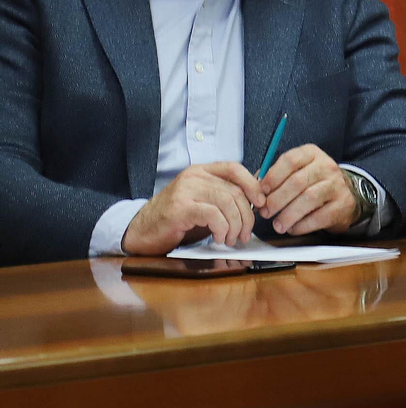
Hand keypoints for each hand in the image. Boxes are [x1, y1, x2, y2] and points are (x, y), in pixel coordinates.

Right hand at [122, 162, 264, 253]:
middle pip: (235, 191)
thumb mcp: (205, 203)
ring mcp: (185, 190)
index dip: (253, 185)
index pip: (235, 168)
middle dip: (246, 216)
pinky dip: (222, 229)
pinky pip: (213, 215)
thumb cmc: (177, 220)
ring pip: (227, 203)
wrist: (142, 232)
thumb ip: (226, 196)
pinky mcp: (179, 208)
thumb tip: (259, 196)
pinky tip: (219, 238)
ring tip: (230, 239)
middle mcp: (194, 177)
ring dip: (235, 226)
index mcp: (201, 171)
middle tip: (244, 235)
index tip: (261, 204)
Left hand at [259, 144, 360, 234]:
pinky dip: (302, 225)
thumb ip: (275, 176)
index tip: (262, 191)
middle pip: (297, 182)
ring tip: (277, 224)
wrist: (344, 195)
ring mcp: (337, 185)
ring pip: (308, 199)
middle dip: (276, 200)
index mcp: (312, 154)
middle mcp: (326, 166)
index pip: (290, 160)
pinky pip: (319, 217)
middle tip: (265, 212)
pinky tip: (293, 228)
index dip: (273, 177)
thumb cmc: (313, 184)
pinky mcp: (342, 205)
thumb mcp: (297, 171)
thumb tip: (255, 188)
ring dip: (288, 215)